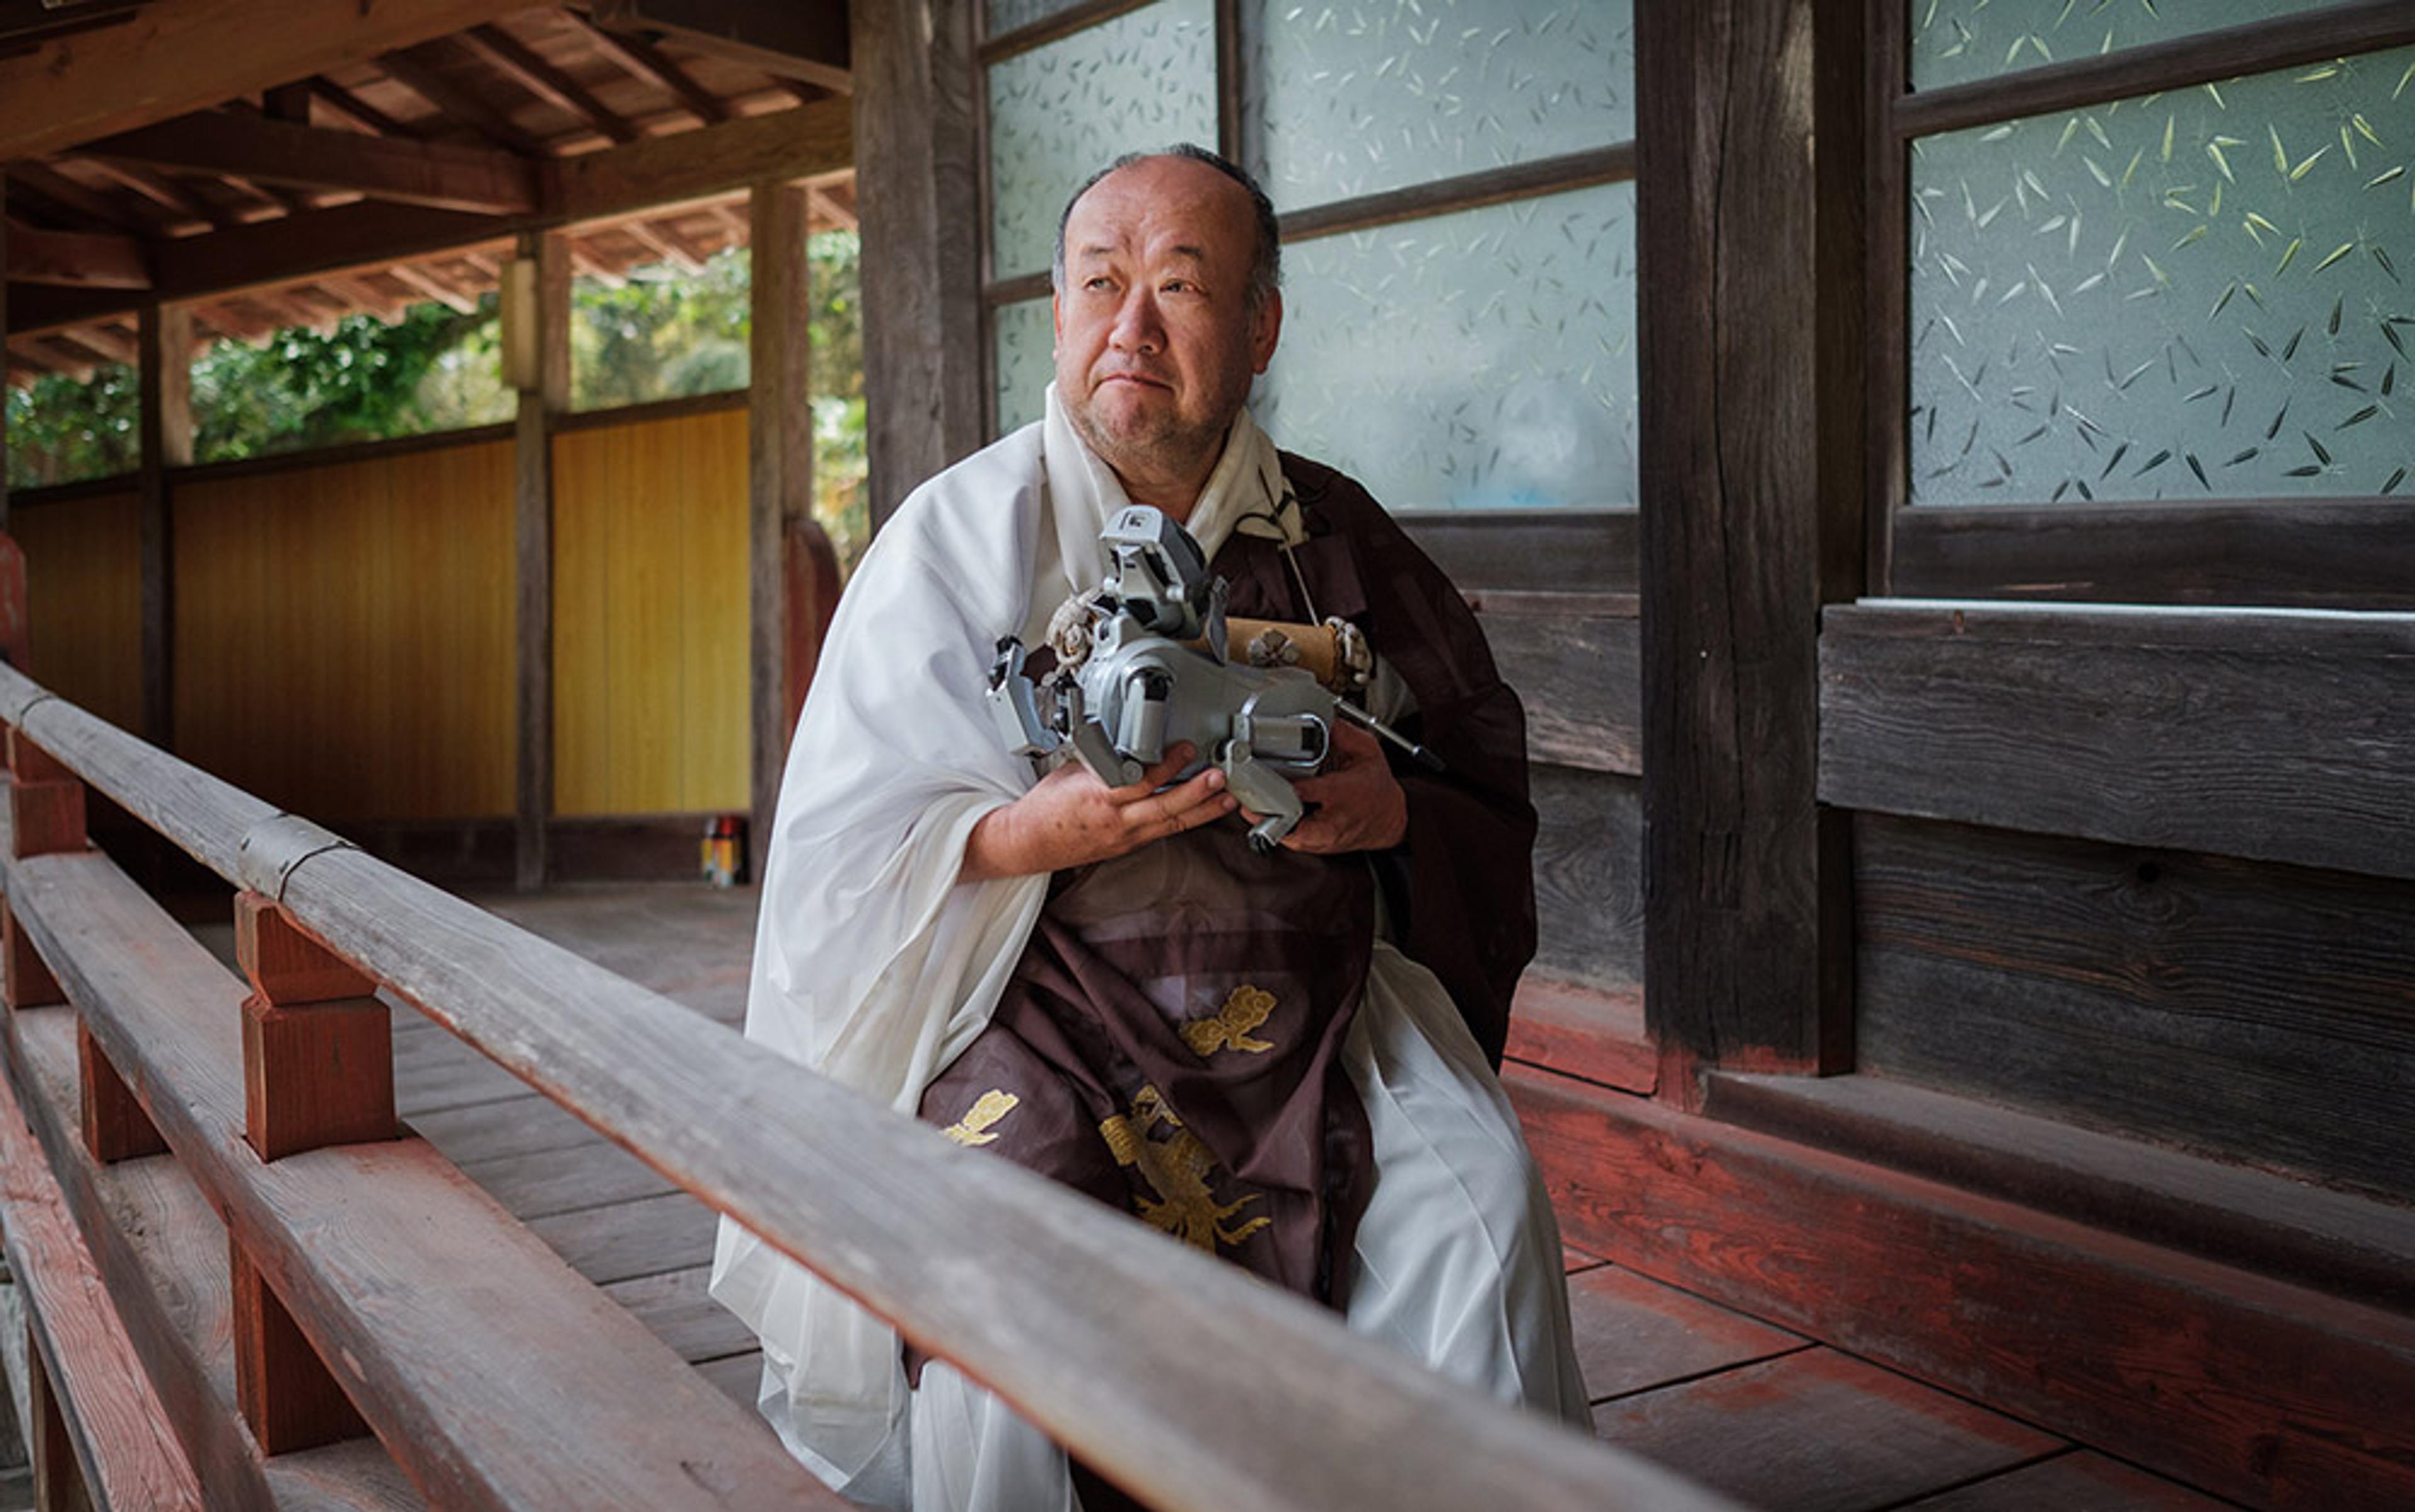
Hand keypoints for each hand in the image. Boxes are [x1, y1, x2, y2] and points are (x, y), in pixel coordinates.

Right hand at [960, 742, 1235, 880]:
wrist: (1028, 842)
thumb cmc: (1045, 806)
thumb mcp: (1073, 771)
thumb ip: (1104, 761)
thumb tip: (1128, 744)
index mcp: (1099, 796)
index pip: (1140, 781)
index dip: (1167, 766)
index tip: (1186, 749)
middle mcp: (1116, 820)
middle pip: (1165, 808)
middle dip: (1197, 793)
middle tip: (1221, 778)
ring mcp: (1123, 837)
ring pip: (1170, 825)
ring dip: (1202, 811)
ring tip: (1227, 799)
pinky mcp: (1126, 846)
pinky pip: (1161, 832)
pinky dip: (1183, 821)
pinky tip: (1201, 813)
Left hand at [1256, 719, 1406, 854]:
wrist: (1391, 819)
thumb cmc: (1378, 788)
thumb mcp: (1368, 752)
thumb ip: (1344, 734)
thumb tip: (1324, 718)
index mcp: (1343, 793)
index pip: (1307, 792)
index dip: (1282, 787)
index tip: (1262, 779)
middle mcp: (1333, 820)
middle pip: (1292, 825)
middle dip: (1268, 814)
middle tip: (1248, 801)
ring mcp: (1326, 838)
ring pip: (1289, 839)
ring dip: (1269, 825)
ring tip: (1253, 809)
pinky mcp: (1320, 846)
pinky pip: (1293, 843)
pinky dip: (1279, 832)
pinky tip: (1269, 818)